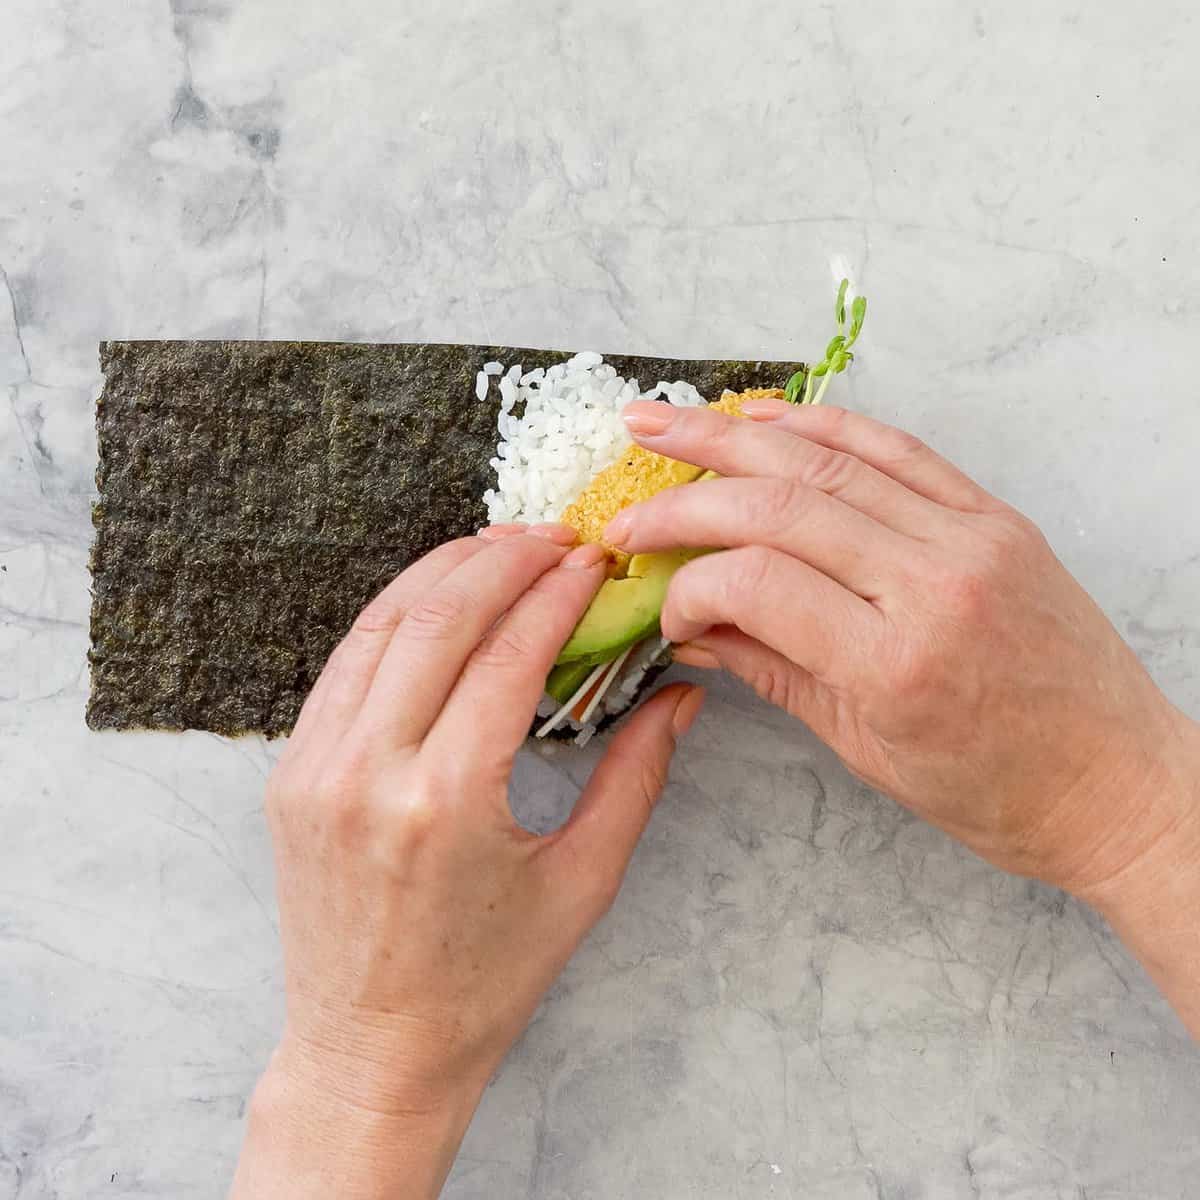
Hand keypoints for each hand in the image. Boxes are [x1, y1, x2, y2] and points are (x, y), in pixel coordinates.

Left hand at [230, 526, 703, 1199]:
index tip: (595, 560)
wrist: (371, 1050)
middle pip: (439, 618)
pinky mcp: (291, 773)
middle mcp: (368, 773)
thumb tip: (682, 693)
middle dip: (505, 559)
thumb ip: (638, 777)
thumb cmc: (486, 982)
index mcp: (447, 803)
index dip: (559, 592)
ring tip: (501, 546)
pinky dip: (396, 615)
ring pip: (381, 624)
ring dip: (444, 571)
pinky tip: (438, 596)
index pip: (508, 653)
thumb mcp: (582, 884)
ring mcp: (314, 769)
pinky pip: (346, 664)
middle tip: (558, 537)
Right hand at [608, 398, 1197, 896]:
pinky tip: (764, 416)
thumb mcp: (866, 747)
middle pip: (780, 507)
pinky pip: (896, 449)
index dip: (688, 586)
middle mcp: (932, 583)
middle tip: (627, 506)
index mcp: (894, 662)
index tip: (665, 606)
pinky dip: (823, 425)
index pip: (755, 582)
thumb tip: (693, 628)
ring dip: (732, 436)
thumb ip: (772, 671)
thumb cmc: (995, 789)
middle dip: (685, 499)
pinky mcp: (993, 516)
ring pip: (828, 462)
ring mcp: (969, 538)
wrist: (1117, 781)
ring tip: (663, 423)